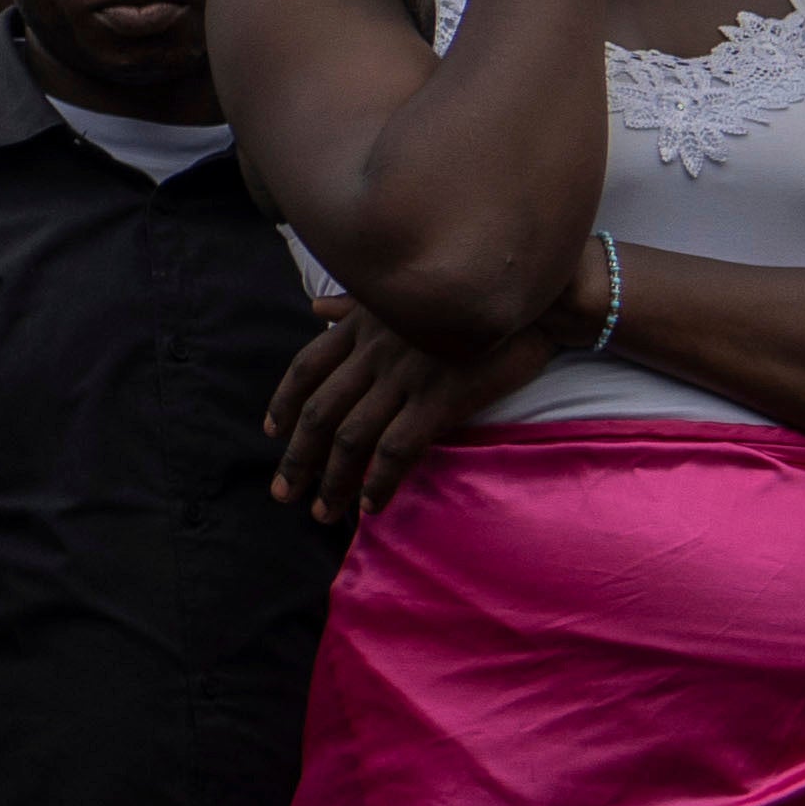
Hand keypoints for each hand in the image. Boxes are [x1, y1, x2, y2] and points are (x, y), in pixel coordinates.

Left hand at [263, 308, 514, 524]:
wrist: (532, 296)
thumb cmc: (470, 296)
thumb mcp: (404, 293)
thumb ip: (356, 307)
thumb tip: (316, 308)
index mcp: (363, 325)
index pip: (307, 367)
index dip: (285, 402)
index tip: (272, 432)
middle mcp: (375, 351)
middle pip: (321, 411)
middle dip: (297, 456)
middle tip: (282, 492)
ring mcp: (405, 375)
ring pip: (351, 437)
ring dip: (331, 480)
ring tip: (321, 512)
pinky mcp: (440, 398)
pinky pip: (396, 448)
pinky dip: (378, 481)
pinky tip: (370, 506)